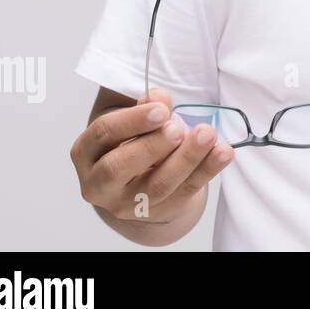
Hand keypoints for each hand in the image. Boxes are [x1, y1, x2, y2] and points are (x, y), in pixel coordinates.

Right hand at [70, 88, 233, 224]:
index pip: (102, 134)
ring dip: (186, 158)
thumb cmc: (132, 140)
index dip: (132, 120)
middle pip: (119, 167)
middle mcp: (98, 183)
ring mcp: (126, 203)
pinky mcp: (158, 211)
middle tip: (178, 128)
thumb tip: (158, 97)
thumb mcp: (131, 119)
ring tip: (207, 134)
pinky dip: (207, 170)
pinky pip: (185, 191)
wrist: (140, 181)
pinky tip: (223, 152)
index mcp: (86, 152)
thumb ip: (143, 105)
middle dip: (152, 146)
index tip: (161, 109)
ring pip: (157, 184)